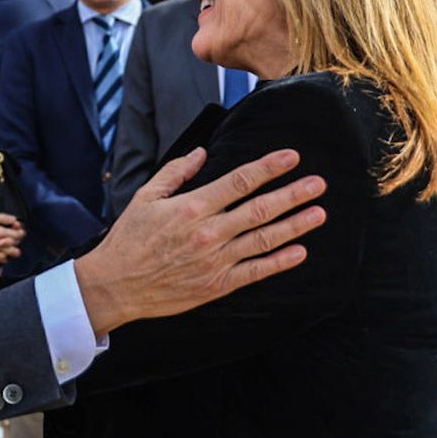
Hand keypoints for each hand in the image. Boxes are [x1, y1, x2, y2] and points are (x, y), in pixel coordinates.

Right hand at [0, 212, 23, 264]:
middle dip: (16, 245)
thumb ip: (5, 218)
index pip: (18, 236)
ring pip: (4, 258)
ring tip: (3, 248)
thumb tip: (14, 220)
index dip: (20, 232)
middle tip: (12, 239)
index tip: (17, 228)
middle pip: (14, 251)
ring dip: (5, 254)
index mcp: (1, 234)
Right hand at [74, 148, 326, 336]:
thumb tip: (202, 152)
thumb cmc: (129, 239)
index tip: (292, 157)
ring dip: (295, 225)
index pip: (240, 181)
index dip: (269, 167)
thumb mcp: (146, 197)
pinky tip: (300, 251)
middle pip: (261, 209)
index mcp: (192, 207)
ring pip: (264, 239)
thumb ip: (176, 172)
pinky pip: (255, 272)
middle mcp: (209, 233)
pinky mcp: (217, 285)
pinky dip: (280, 262)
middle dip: (293, 194)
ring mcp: (216, 261)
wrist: (116, 285)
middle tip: (319, 183)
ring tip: (319, 213)